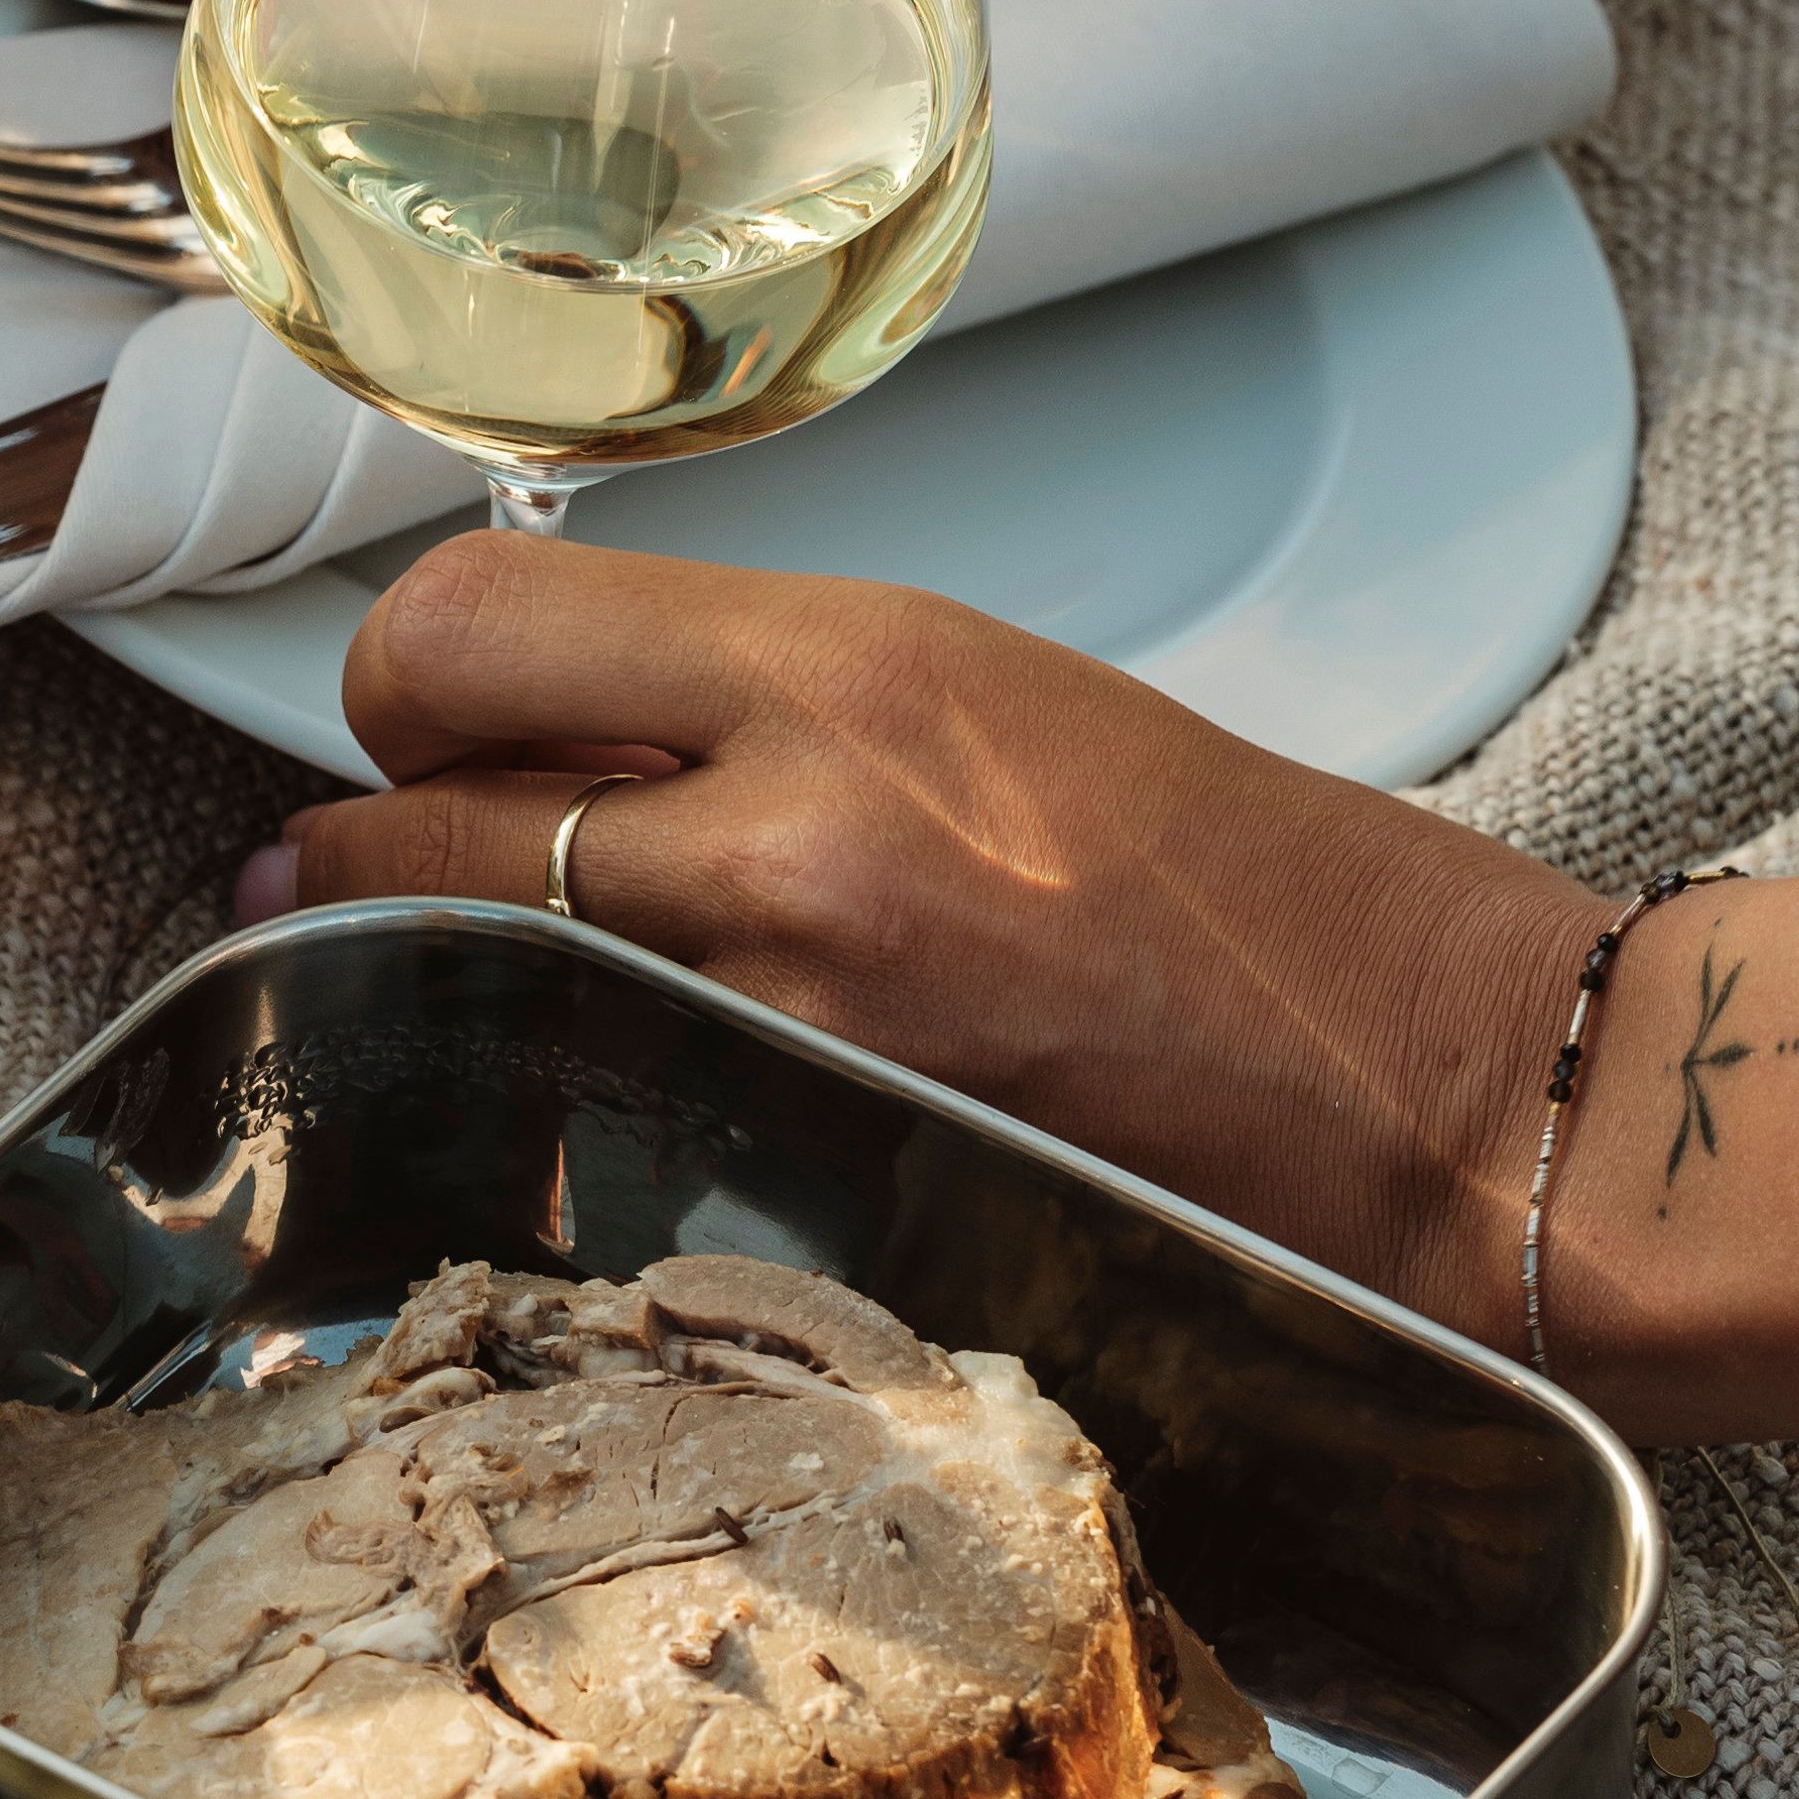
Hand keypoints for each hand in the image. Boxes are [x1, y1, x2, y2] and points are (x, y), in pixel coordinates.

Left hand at [242, 541, 1590, 1342]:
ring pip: (474, 972)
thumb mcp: (985, 703)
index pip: (469, 625)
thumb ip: (744, 706)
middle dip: (362, 836)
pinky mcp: (804, 1172)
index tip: (420, 711)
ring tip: (475, 970)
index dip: (407, 676)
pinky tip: (613, 1086)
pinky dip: (564, 1090)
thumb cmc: (1253, 898)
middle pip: (413, 808)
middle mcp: (794, 838)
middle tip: (362, 857)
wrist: (1437, 1093)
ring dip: (444, 969)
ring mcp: (785, 1025)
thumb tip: (531, 732)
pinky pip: (589, 1108)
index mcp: (854, 672)